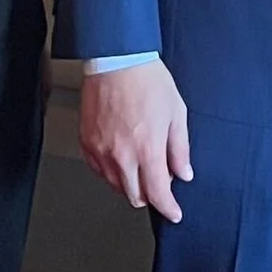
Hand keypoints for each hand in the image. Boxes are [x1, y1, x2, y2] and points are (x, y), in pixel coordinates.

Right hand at [78, 61, 192, 221]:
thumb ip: (180, 148)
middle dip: (151, 195)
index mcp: (147, 149)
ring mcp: (101, 150)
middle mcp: (122, 155)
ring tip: (141, 163)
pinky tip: (121, 158)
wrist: (116, 59)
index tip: (174, 212)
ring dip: (131, 184)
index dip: (169, 208)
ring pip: (116, 186)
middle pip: (135, 196)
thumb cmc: (146, 80)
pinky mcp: (87, 142)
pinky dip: (112, 172)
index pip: (158, 194)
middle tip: (160, 179)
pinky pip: (99, 171)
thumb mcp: (176, 113)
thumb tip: (184, 173)